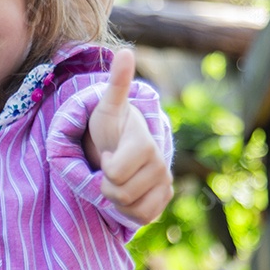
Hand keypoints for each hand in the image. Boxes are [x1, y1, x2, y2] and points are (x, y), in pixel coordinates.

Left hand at [85, 48, 172, 224]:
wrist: (124, 143)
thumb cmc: (112, 124)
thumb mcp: (108, 105)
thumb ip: (117, 82)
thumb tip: (126, 52)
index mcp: (144, 143)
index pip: (115, 173)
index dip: (105, 167)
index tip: (108, 153)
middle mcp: (160, 163)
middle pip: (119, 193)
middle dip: (107, 184)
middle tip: (110, 167)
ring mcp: (165, 182)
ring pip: (131, 208)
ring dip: (117, 198)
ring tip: (118, 179)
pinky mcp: (164, 199)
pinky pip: (142, 218)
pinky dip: (128, 211)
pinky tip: (127, 193)